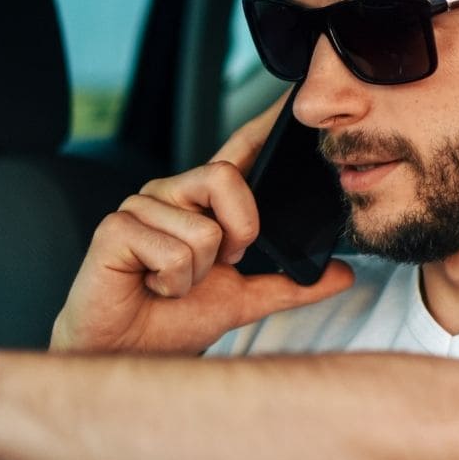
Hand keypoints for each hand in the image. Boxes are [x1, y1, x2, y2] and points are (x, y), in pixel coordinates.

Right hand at [52, 93, 353, 353]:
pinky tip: (150, 286)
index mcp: (200, 202)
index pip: (236, 154)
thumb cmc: (171, 320)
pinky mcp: (115, 229)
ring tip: (170, 282)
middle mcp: (170, 193)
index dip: (260, 127)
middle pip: (225, 178)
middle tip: (214, 266)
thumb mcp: (244, 300)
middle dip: (237, 235)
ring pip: (204, 231)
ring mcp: (140, 207)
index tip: (289, 106)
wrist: (125, 353)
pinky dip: (171, 283)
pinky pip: (173, 252)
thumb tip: (343, 274)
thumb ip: (292, 285)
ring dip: (195, 275)